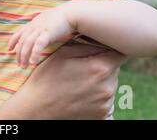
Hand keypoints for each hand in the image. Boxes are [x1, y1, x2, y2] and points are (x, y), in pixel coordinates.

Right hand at [0, 44, 126, 119]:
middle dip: (102, 65)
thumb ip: (88, 46)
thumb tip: (103, 42)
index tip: (101, 49)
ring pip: (110, 84)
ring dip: (100, 81)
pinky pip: (105, 100)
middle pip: (114, 69)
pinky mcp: (102, 115)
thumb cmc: (47, 76)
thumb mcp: (64, 53)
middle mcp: (108, 87)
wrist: (37, 107)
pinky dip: (96, 95)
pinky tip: (79, 94)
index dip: (110, 49)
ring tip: (78, 81)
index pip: (119, 54)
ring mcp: (106, 104)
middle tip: (83, 66)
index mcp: (100, 68)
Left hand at [7, 6, 74, 67]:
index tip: (9, 49)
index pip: (19, 33)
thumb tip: (41, 36)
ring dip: (24, 56)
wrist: (72, 13)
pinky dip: (34, 54)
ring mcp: (40, 29)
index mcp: (33, 23)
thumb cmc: (62, 19)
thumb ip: (41, 28)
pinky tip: (33, 62)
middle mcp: (34, 26)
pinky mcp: (47, 33)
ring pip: (27, 44)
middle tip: (19, 65)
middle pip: (22, 41)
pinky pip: (38, 45)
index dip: (13, 41)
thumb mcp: (47, 22)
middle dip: (19, 54)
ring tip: (24, 66)